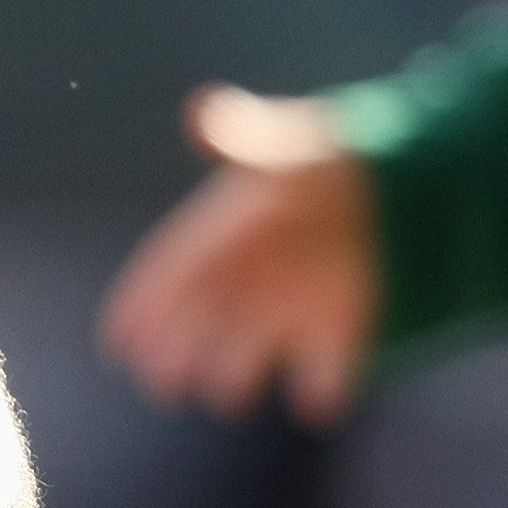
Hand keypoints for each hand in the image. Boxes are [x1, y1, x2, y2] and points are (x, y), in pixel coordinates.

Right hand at [98, 84, 377, 424]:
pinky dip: (320, 386)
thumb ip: (243, 136)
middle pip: (194, 326)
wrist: (390, 185)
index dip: (140, 305)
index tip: (117, 339)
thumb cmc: (319, 159)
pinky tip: (317, 398)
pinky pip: (323, 369)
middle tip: (162, 382)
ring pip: (245, 355)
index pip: (166, 274)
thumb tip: (200, 109)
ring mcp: (286, 311)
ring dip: (234, 375)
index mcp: (218, 237)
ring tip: (228, 393)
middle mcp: (242, 283)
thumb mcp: (282, 141)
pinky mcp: (336, 331)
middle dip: (174, 355)